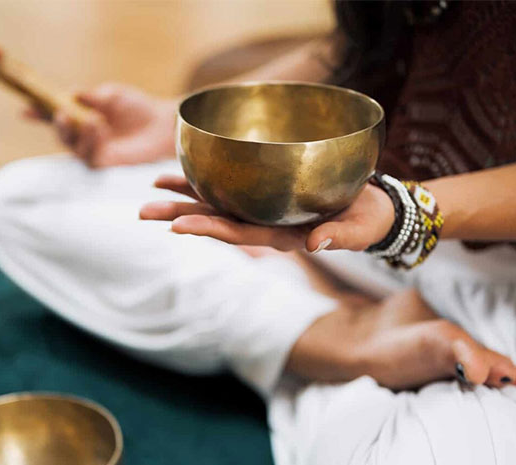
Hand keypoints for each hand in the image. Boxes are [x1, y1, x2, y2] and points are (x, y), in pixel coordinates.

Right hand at [26, 83, 177, 167]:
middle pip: (61, 135)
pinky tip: (100, 129)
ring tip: (94, 120)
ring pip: (73, 147)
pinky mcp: (105, 166)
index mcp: (82, 117)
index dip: (38, 114)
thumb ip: (90, 97)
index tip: (23, 110)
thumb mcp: (111, 96)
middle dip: (57, 125)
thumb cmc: (139, 109)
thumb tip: (69, 94)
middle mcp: (85, 137)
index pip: (56, 116)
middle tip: (62, 114)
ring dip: (79, 132)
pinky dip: (91, 141)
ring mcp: (93, 152)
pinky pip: (89, 157)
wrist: (163, 125)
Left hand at [141, 175, 395, 252]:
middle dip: (180, 215)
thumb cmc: (367, 220)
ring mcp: (263, 209)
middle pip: (216, 220)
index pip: (239, 234)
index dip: (208, 229)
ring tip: (153, 188)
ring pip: (217, 203)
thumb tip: (315, 244)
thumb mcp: (358, 230)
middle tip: (142, 212)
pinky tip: (184, 170)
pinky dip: (207, 179)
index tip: (177, 227)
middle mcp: (265, 223)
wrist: (373, 208)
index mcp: (282, 236)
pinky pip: (232, 186)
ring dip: (184, 197)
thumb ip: (339, 237)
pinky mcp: (268, 193)